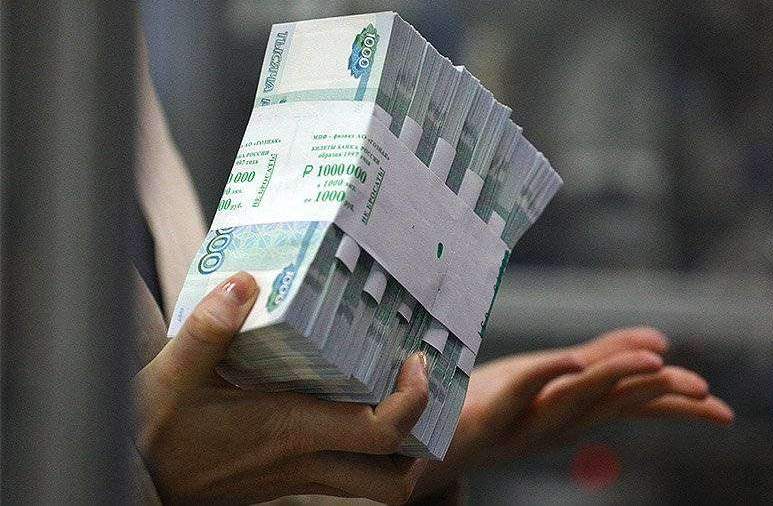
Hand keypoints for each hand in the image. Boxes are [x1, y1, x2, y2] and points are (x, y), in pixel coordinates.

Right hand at [134, 272, 429, 504]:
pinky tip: (356, 405)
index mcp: (289, 429)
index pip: (379, 433)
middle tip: (420, 385)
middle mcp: (304, 459)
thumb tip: (244, 283)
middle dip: (423, 437)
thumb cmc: (157, 429)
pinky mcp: (290, 477)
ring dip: (400, 450)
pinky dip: (369, 450)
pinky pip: (348, 474)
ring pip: (374, 483)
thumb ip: (209, 329)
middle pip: (393, 478)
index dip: (413, 401)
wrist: (137, 475)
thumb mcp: (173, 374)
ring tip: (400, 397)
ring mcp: (300, 474)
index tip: (417, 362)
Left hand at [412, 327, 733, 497]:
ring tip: (657, 365)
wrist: (429, 434)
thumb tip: (660, 341)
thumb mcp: (556, 372)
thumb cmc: (497, 398)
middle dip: (658, 396)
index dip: (677, 406)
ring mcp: (523, 419)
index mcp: (576, 411)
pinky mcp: (489, 412)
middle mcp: (556, 421)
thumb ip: (605, 356)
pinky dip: (549, 375)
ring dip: (615, 379)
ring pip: (576, 398)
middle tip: (705, 394)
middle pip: (614, 404)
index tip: (722, 411)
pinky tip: (573, 359)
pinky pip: (522, 389)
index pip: (634, 406)